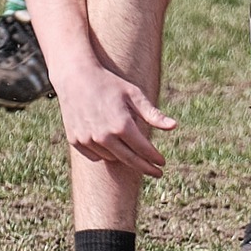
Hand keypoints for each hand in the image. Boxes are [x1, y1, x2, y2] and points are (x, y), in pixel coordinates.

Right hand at [61, 65, 175, 176]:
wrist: (75, 77)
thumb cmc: (109, 84)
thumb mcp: (133, 94)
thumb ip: (153, 114)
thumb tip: (174, 126)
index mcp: (121, 125)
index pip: (143, 149)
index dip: (155, 158)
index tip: (162, 163)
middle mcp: (104, 136)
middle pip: (129, 160)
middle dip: (145, 168)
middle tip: (156, 173)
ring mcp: (88, 140)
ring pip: (112, 157)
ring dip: (123, 155)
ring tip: (127, 145)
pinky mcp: (75, 141)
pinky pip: (95, 156)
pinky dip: (104, 152)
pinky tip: (108, 143)